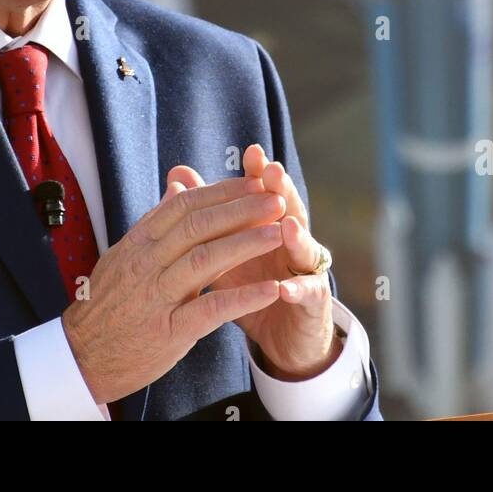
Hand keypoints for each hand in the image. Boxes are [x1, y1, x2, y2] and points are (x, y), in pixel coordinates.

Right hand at [61, 175, 286, 404]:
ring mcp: (156, 296)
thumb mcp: (126, 255)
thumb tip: (178, 185)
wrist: (82, 356)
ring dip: (247, 243)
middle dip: (242, 209)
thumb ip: (156, 222)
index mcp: (139, 242)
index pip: (185, 205)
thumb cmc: (109, 303)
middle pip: (199, 225)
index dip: (222, 192)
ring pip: (206, 259)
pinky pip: (211, 309)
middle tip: (276, 200)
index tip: (253, 183)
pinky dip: (243, 297)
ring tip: (279, 233)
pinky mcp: (169, 331)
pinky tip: (270, 289)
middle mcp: (146, 263)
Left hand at [167, 146, 339, 380]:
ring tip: (285, 224)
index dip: (260, 174)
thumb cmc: (251, 287)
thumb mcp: (224, 251)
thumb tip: (179, 175)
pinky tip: (284, 288)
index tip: (251, 152)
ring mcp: (306, 272)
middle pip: (290, 211)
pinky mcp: (313, 306)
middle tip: (274, 171)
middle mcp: (292, 243)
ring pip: (305, 249)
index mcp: (269, 226)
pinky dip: (297, 291)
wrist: (282, 339)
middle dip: (282, 191)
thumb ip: (205, 214)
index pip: (265, 194)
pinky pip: (307, 295)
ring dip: (296, 236)